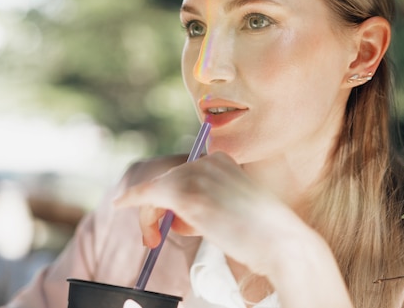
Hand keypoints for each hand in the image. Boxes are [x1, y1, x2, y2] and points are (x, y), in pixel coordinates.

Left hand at [114, 151, 353, 307]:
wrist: (282, 243)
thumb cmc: (265, 235)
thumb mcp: (237, 209)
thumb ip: (211, 203)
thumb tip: (178, 214)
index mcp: (224, 161)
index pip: (184, 174)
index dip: (170, 198)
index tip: (165, 216)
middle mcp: (209, 160)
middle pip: (168, 181)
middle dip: (157, 209)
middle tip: (153, 237)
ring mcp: (197, 174)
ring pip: (158, 191)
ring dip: (149, 215)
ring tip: (154, 239)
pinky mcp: (186, 192)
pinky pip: (149, 193)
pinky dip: (133, 199)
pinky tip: (121, 204)